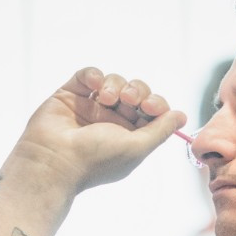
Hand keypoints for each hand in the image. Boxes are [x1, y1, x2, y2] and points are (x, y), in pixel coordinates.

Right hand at [12, 67, 186, 192]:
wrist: (53, 161)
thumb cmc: (95, 160)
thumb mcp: (137, 148)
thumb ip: (160, 130)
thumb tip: (182, 116)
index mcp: (129, 136)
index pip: (151, 111)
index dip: (155, 103)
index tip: (149, 106)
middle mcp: (110, 121)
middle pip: (136, 92)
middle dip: (137, 91)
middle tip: (130, 99)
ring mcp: (89, 107)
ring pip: (113, 81)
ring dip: (115, 85)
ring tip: (105, 98)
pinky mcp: (69, 95)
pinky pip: (87, 74)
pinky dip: (94, 74)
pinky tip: (94, 85)